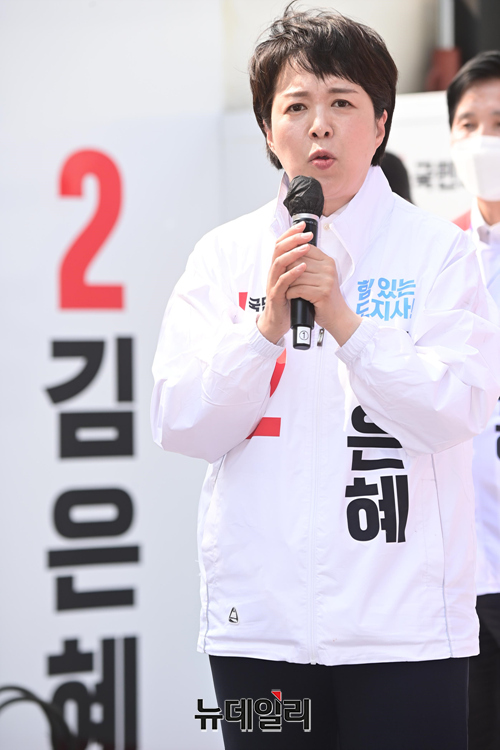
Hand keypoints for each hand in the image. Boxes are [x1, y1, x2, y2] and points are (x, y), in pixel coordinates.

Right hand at [257, 222, 311, 343]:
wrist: (277, 323)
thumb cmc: (288, 301)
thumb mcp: (293, 281)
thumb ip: (297, 267)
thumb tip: (309, 251)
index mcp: (278, 268)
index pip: (281, 245)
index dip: (290, 233)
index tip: (303, 225)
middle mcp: (273, 273)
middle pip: (278, 250)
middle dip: (292, 239)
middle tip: (306, 234)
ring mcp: (273, 284)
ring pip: (278, 264)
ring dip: (293, 254)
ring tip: (305, 247)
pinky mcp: (276, 296)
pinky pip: (282, 283)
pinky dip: (292, 273)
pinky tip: (302, 268)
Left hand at [286, 243, 361, 346]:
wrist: (337, 316)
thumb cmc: (325, 297)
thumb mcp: (320, 276)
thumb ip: (309, 264)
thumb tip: (290, 253)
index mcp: (328, 261)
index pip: (305, 249)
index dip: (291, 256)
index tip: (285, 266)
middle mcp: (329, 268)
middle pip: (298, 262)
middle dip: (287, 271)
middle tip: (282, 279)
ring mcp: (327, 281)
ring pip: (297, 276)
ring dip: (288, 284)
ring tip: (286, 289)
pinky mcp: (323, 293)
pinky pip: (299, 289)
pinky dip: (291, 293)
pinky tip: (290, 296)